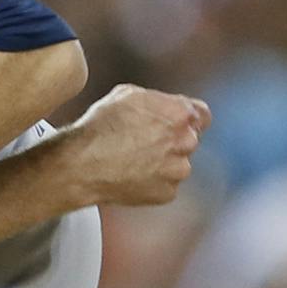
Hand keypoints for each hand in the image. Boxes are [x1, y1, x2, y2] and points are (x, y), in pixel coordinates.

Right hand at [50, 83, 209, 207]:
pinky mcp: (168, 193)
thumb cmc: (101, 126)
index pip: (203, 115)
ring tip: (133, 161)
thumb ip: (157, 100)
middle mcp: (186, 142)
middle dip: (172, 141)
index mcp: (180, 114)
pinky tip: (132, 175)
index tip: (175, 124)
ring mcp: (178, 170)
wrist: (83, 164)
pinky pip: (166, 186)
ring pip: (178, 165)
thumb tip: (165, 105)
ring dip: (164, 163)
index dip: (187, 118)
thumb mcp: (128, 94)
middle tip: (144, 143)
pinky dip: (153, 182)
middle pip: (189, 140)